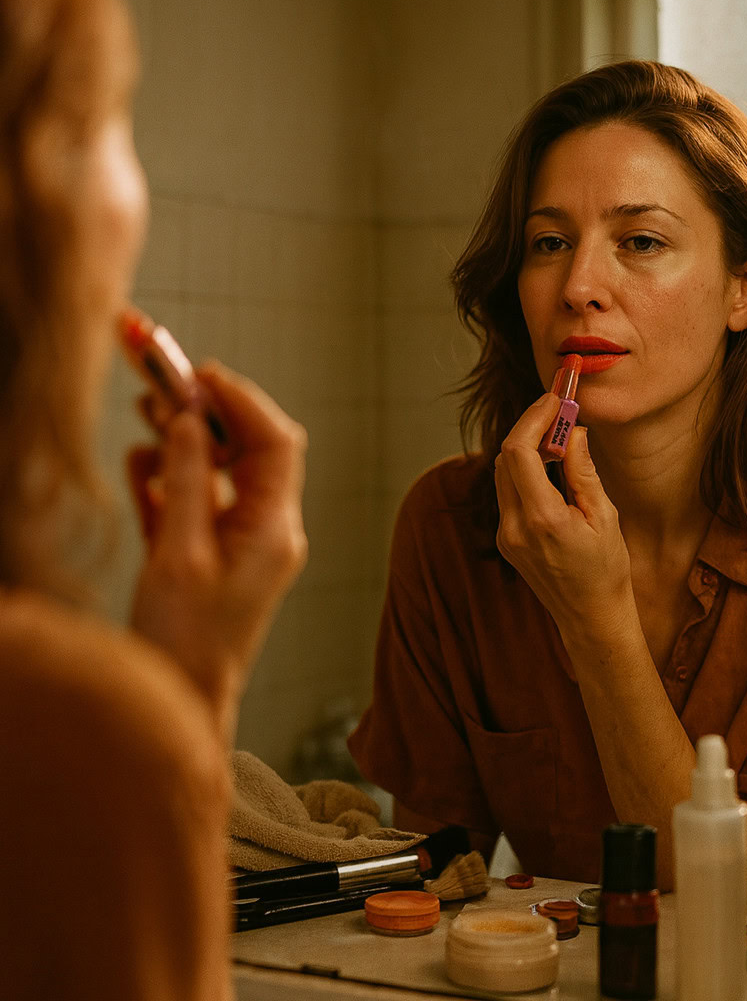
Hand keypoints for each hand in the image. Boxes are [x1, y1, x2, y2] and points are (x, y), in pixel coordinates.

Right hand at [127, 362, 307, 733]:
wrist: (179, 701)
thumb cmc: (183, 639)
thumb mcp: (180, 553)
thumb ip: (189, 480)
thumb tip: (192, 418)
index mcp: (275, 528)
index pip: (276, 442)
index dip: (240, 400)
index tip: (197, 373)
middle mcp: (268, 529)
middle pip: (247, 449)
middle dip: (206, 412)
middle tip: (156, 383)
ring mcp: (242, 541)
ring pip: (221, 470)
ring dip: (184, 442)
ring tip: (144, 420)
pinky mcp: (213, 554)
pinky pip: (199, 499)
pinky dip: (172, 477)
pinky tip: (143, 469)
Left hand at [494, 392, 632, 637]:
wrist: (590, 617)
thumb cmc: (607, 570)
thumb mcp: (604, 516)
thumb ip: (582, 470)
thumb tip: (572, 430)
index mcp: (542, 520)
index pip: (519, 451)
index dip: (533, 417)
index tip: (554, 399)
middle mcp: (515, 527)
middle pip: (505, 458)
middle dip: (529, 428)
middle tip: (558, 411)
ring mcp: (506, 536)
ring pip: (502, 474)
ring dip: (525, 448)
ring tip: (558, 437)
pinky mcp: (506, 540)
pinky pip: (507, 493)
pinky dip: (523, 471)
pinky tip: (549, 466)